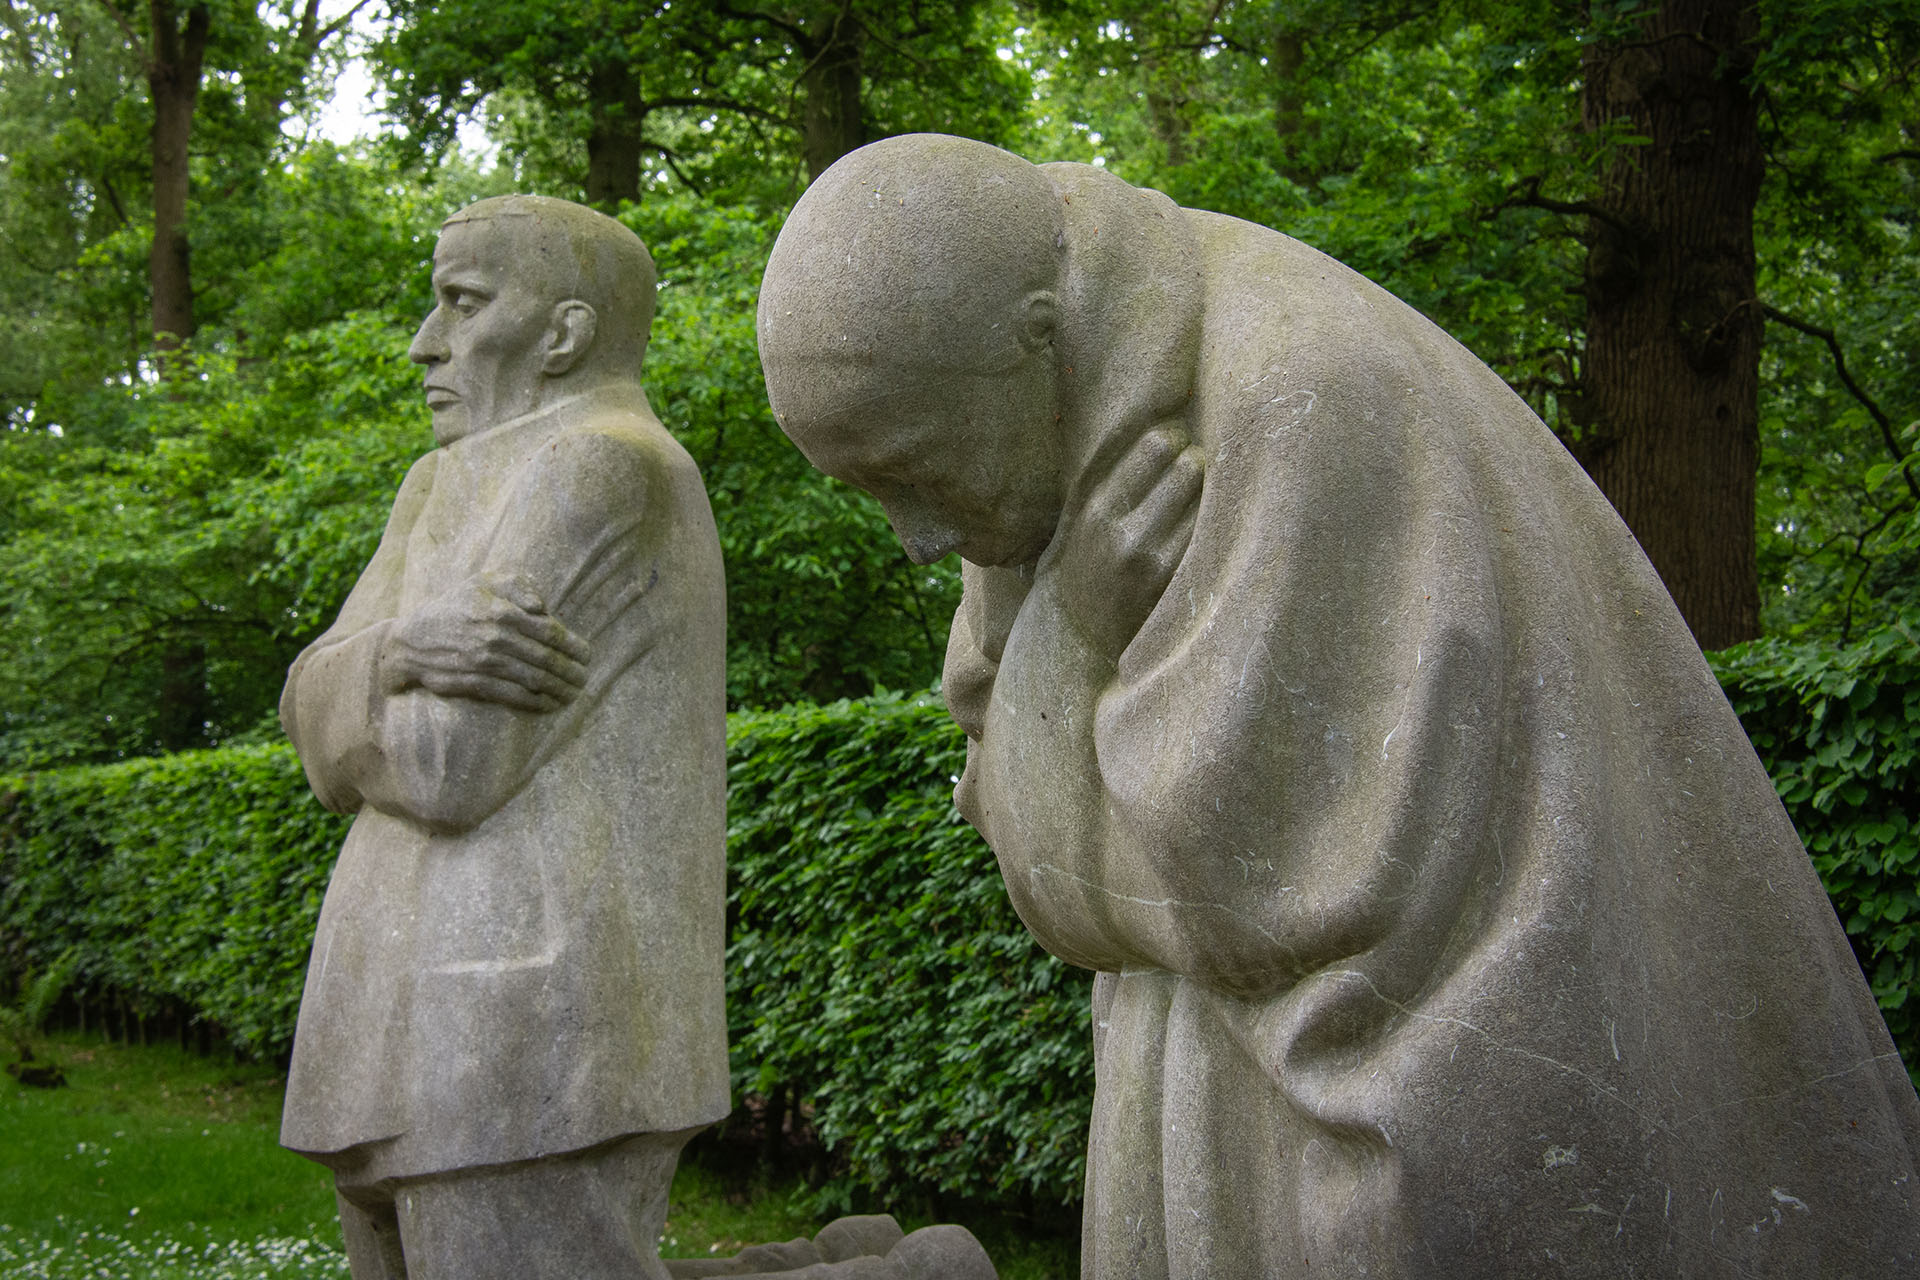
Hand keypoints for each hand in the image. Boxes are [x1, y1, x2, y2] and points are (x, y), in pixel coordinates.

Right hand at [380, 573, 590, 712]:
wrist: (411, 641)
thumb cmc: (455, 606)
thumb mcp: (482, 582)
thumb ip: (518, 585)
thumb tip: (543, 607)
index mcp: (501, 611)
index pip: (551, 632)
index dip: (575, 647)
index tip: (588, 656)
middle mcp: (496, 637)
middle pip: (547, 658)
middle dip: (572, 671)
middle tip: (585, 678)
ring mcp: (485, 663)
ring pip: (534, 679)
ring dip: (560, 690)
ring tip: (574, 694)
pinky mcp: (474, 684)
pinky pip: (513, 696)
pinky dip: (536, 703)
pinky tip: (550, 705)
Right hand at [1043, 423, 1204, 661]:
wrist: (1078, 634)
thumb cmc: (1086, 562)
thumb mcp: (1082, 516)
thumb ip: (1112, 475)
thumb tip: (1162, 423)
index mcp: (1099, 507)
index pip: (1156, 445)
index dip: (1174, 438)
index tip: (1176, 444)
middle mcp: (1125, 532)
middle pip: (1189, 469)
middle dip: (1197, 463)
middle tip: (1196, 469)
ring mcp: (1153, 561)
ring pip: (1207, 502)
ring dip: (1211, 494)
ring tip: (1203, 496)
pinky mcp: (1175, 585)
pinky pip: (1210, 538)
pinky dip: (1214, 525)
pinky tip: (1209, 525)